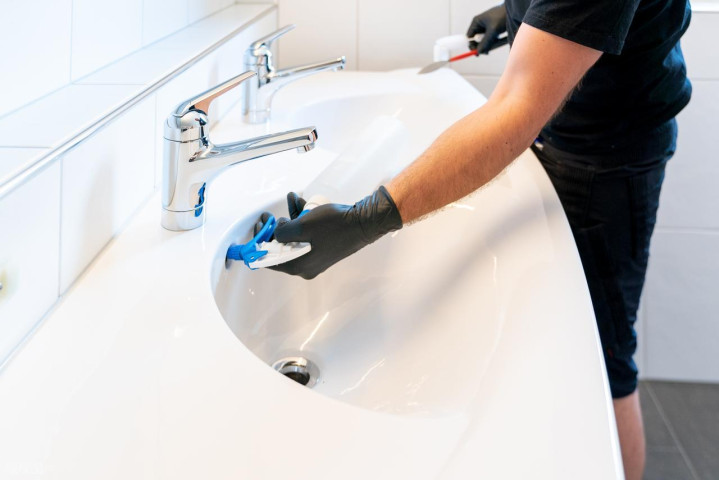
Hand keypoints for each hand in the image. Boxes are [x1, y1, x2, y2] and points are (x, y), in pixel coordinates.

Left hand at [254, 187, 401, 279]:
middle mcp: (306, 265)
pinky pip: (307, 234)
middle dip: (274, 227)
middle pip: (282, 247)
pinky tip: (299, 201)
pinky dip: (303, 219)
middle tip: (268, 215)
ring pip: (295, 237)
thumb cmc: (334, 226)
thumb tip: (277, 231)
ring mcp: (316, 256)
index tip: (258, 228)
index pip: (270, 260)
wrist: (364, 223)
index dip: (260, 243)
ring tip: (289, 199)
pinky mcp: (323, 246)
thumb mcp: (302, 226)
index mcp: (299, 266)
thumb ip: (282, 231)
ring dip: (290, 218)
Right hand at [466, 4, 508, 54]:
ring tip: (499, 41)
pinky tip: (503, 39)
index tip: (477, 53)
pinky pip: (492, 40)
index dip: (472, 45)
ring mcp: (487, 28)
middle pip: (477, 41)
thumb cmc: (503, 16)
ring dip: (491, 44)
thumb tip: (478, 52)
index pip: (469, 37)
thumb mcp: (493, 31)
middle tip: (487, 52)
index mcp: (477, 22)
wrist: (515, 12)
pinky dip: (496, 42)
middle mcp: (480, 25)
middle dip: (483, 46)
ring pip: (485, 42)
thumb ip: (485, 42)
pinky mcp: (494, 31)